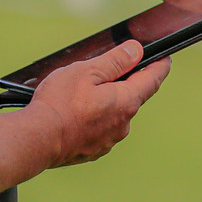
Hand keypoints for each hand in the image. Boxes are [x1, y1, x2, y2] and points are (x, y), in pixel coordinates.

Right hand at [28, 41, 170, 167]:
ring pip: (114, 114)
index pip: (152, 79)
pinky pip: (100, 129)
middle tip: (106, 71)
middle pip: (132, 96)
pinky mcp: (94, 150)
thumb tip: (136, 51)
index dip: (159, 66)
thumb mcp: (88, 71)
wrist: (36, 140)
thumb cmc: (59, 104)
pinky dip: (93, 120)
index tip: (164, 59)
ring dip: (106, 103)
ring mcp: (109, 140)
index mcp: (126, 101)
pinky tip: (75, 115)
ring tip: (80, 95)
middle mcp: (124, 123)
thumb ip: (116, 61)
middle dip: (124, 83)